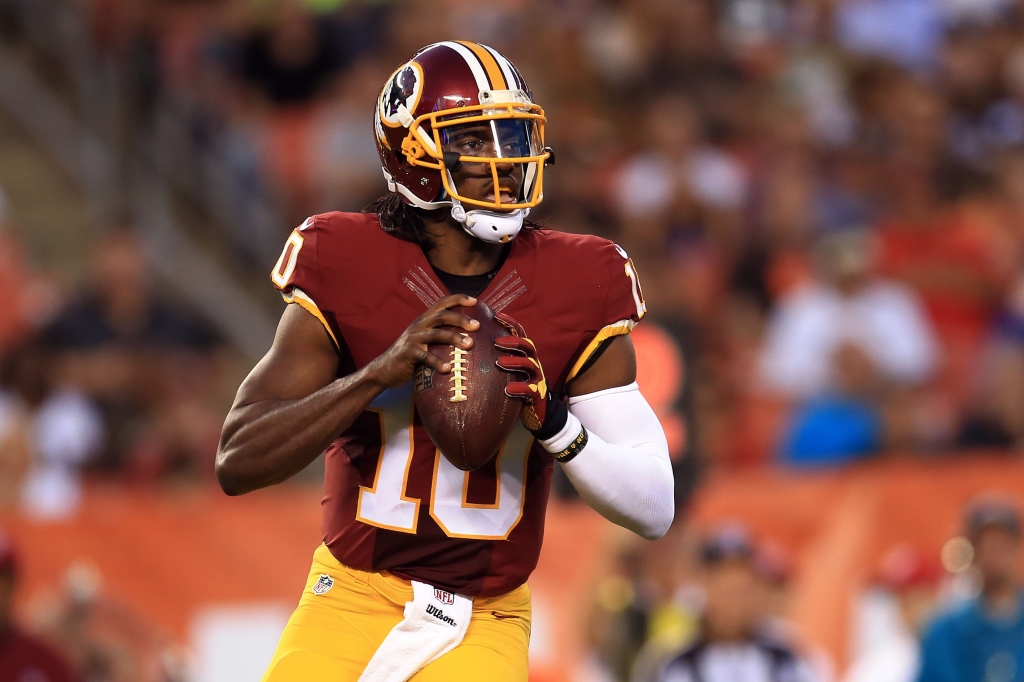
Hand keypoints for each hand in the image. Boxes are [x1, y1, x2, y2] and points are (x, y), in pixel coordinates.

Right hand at [367, 295, 478, 388]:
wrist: (385, 368)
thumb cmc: (411, 354)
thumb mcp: (424, 339)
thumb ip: (440, 334)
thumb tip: (469, 337)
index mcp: (424, 319)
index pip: (442, 303)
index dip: (458, 299)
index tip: (475, 301)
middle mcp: (419, 325)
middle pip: (442, 316)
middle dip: (461, 319)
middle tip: (477, 326)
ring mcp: (413, 338)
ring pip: (436, 334)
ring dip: (454, 338)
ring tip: (470, 344)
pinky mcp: (408, 353)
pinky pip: (425, 357)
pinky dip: (437, 362)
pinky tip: (448, 368)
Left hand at [494, 313, 551, 431]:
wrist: (539, 412)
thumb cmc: (519, 387)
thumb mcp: (511, 371)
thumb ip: (498, 358)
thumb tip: (473, 344)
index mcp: (526, 355)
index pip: (520, 334)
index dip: (511, 324)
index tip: (497, 316)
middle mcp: (533, 363)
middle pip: (527, 346)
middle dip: (513, 342)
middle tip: (496, 342)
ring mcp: (537, 378)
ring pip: (529, 365)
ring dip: (514, 362)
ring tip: (499, 362)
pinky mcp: (537, 395)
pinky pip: (530, 390)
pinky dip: (520, 388)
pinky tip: (508, 389)